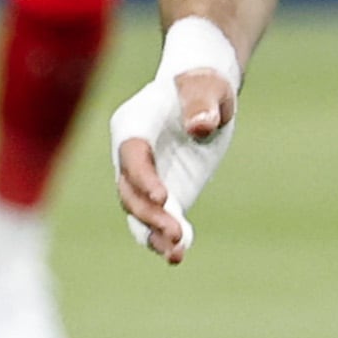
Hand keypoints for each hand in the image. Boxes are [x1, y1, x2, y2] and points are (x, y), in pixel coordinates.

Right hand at [111, 54, 236, 264]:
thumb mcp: (206, 86)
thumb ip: (201, 103)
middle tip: (177, 234)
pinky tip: (180, 253)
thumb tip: (200, 127)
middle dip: (150, 215)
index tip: (164, 198)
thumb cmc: (201, 83)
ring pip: (139, 213)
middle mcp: (131, 156)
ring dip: (154, 234)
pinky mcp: (165, 194)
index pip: (132, 157)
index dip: (144, 179)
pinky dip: (167, 237)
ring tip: (175, 254)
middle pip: (131, 191)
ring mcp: (146, 178)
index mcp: (133, 124)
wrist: (202, 93)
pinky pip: (159, 220)